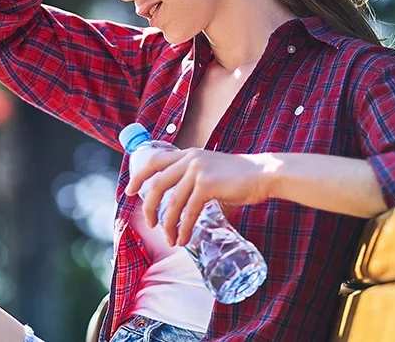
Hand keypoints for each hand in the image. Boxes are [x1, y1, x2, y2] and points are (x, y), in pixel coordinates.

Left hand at [124, 149, 282, 246]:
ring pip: (172, 202)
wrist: (264, 174)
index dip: (139, 177)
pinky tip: (184, 239)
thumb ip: (195, 183)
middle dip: (149, 208)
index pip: (154, 161)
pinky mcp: (207, 184)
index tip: (131, 192)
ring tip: (171, 240)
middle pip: (157, 184)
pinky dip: (184, 228)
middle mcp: (189, 159)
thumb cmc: (240, 178)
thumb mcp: (211, 172)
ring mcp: (197, 171)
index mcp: (188, 154)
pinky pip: (188, 211)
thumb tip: (184, 209)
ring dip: (168, 225)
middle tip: (150, 224)